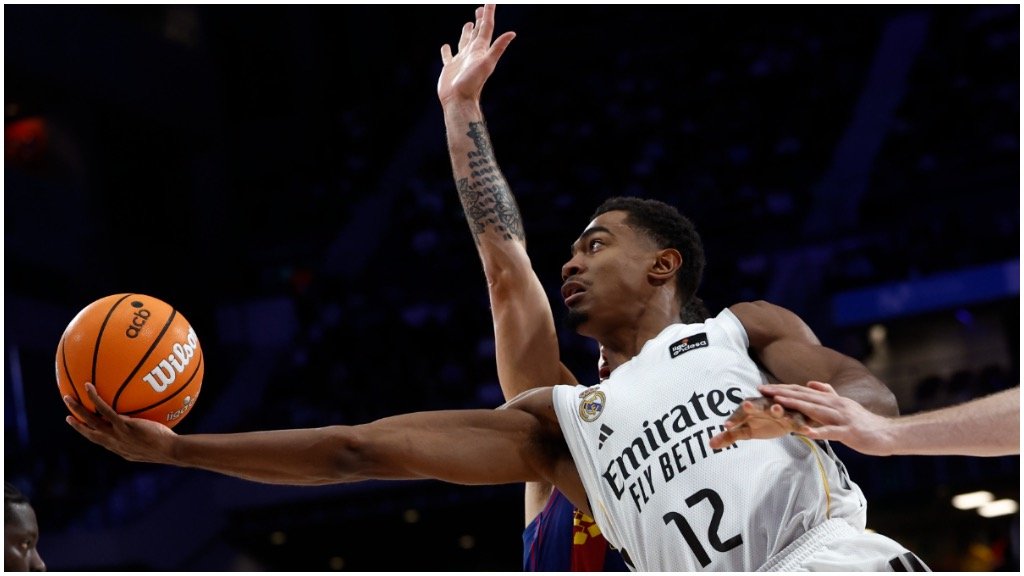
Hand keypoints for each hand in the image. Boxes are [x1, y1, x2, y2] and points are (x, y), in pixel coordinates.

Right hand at [65, 382, 177, 463]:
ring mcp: (117, 434)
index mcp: (120, 449)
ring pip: (92, 421)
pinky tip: (89, 387)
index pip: (101, 441)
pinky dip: (95, 398)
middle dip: (77, 425)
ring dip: (78, 409)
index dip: (89, 435)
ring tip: (68, 397)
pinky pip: (105, 410)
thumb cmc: (167, 447)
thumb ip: (144, 434)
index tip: (81, 429)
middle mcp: (115, 443)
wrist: (170, 451)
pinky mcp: (123, 426)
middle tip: (66, 416)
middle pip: (90, 433)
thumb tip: (145, 422)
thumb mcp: (152, 443)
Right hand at [437, 4, 515, 105]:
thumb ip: (498, 48)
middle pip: (477, 33)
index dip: (488, 14)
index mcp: (480, 50)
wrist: (459, 101)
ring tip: (468, 23)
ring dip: (467, 32)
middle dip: (480, 20)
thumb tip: (513, 33)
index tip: (490, 1)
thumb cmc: (472, 83)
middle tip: (480, 8)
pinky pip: (448, 56)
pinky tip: (446, 46)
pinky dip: (447, 50)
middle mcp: (472, 53)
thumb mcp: (486, 63)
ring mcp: (461, 61)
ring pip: (464, 42)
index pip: (486, 28)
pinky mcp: (450, 68)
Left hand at [709, 395, 808, 448]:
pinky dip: (802, 426)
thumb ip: (729, 436)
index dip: (734, 418)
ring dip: (778, 409)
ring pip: (780, 410)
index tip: (727, 426)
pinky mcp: (795, 419)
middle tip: (746, 404)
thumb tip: (710, 445)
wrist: (786, 417)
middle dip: (753, 405)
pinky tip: (805, 431)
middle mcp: (765, 406)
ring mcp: (781, 412)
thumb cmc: (762, 422)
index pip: (740, 412)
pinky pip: (798, 422)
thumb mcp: (746, 431)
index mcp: (752, 408)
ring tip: (776, 409)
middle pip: (758, 405)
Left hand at [754, 381, 894, 455]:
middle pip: (804, 396)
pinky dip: (817, 431)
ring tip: (777, 402)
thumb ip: (828, 393)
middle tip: (761, 390)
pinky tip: (803, 432)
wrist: (888, 433)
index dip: (782, 388)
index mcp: (831, 399)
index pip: (802, 391)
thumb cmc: (863, 422)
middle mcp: (834, 404)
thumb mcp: (844, 404)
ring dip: (795, 405)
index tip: (763, 387)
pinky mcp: (848, 432)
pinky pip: (830, 432)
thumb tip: (810, 383)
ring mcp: (841, 417)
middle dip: (781, 393)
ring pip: (814, 410)